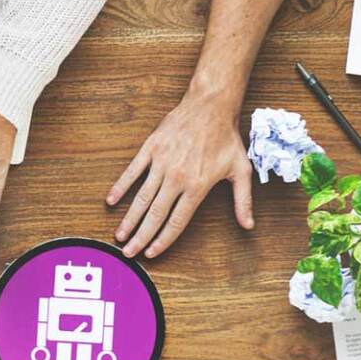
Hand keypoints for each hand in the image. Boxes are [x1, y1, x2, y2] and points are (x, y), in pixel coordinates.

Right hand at [108, 95, 253, 257]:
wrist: (211, 106)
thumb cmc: (226, 138)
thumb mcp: (240, 170)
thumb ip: (243, 201)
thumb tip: (248, 225)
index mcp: (198, 186)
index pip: (176, 221)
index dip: (163, 240)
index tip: (152, 253)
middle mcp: (178, 177)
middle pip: (155, 215)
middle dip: (141, 237)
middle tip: (128, 252)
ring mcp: (162, 163)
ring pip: (142, 198)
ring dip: (129, 218)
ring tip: (119, 235)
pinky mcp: (151, 149)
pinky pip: (133, 172)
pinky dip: (121, 187)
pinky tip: (111, 201)